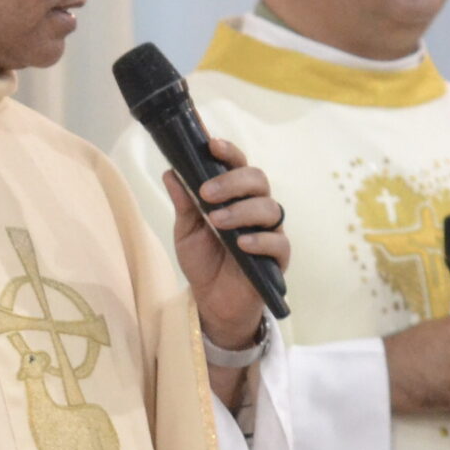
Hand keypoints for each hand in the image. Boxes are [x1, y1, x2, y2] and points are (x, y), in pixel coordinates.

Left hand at [164, 140, 287, 407]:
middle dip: (232, 181)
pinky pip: (278, 242)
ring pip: (269, 207)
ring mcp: (270, 231)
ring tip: (217, 222)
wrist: (212, 303)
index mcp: (235, 196)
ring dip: (241, 210)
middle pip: (257, 179)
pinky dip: (260, 239)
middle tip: (207, 193)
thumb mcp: (186, 232)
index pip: (238, 165)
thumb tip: (171, 172)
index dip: (228, 152)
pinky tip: (241, 244)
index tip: (211, 146)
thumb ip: (183, 203)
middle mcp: (255, 207)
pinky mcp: (278, 258)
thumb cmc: (203, 262)